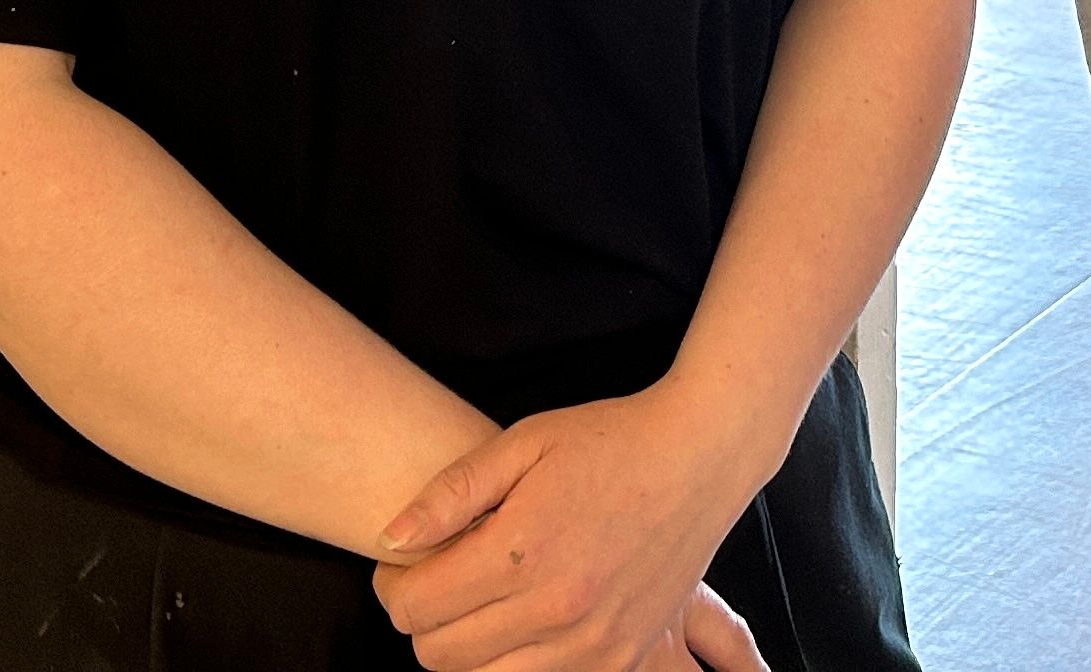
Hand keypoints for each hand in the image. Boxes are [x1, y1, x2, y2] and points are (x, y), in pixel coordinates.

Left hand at [371, 389, 767, 671]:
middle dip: (423, 619)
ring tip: (484, 595)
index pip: (413, 607)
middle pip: (438, 656)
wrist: (699, 457)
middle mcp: (554, 608)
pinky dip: (517, 659)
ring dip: (467, 645)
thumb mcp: (523, 443)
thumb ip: (451, 493)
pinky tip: (525, 614)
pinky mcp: (617, 659)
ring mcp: (590, 644)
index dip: (393, 585)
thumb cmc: (608, 441)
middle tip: (440, 577)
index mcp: (521, 550)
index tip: (405, 562)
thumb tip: (391, 540)